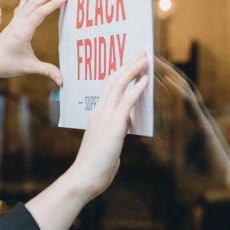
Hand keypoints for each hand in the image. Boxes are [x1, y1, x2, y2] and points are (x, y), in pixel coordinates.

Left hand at [0, 0, 67, 111]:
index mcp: (22, 32)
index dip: (54, 4)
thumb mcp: (28, 68)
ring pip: (30, 3)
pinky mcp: (12, 23)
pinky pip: (21, 6)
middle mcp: (18, 24)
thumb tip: (62, 80)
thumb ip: (46, 71)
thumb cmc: (6, 65)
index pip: (40, 13)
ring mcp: (14, 22)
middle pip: (36, 3)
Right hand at [25, 52, 147, 229]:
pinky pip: (126, 101)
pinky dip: (137, 88)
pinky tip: (146, 79)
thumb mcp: (107, 144)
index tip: (130, 62)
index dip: (120, 73)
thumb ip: (115, 132)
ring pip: (119, 85)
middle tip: (140, 52)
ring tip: (145, 58)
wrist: (83, 178)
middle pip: (113, 80)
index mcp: (96, 116)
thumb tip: (125, 125)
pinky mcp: (113, 125)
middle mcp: (99, 112)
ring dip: (133, 70)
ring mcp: (104, 117)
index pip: (108, 88)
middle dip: (128, 64)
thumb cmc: (94, 167)